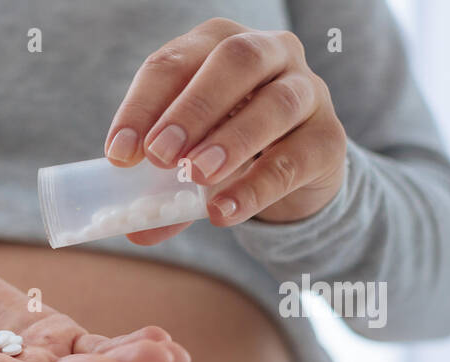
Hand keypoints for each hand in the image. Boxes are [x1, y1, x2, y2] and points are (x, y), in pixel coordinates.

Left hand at [104, 17, 346, 244]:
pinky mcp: (329, 138)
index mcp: (219, 45)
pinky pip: (295, 158)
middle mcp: (270, 53)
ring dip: (231, 140)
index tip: (120, 153)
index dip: (143, 105)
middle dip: (193, 108)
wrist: (295, 172)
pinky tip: (223, 211)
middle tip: (160, 155)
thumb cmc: (228, 149)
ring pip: (276, 103)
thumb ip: (160, 191)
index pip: (175, 62)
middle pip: (235, 60)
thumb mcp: (186, 161)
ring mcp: (308, 91)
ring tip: (197, 176)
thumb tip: (133, 228)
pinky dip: (257, 187)